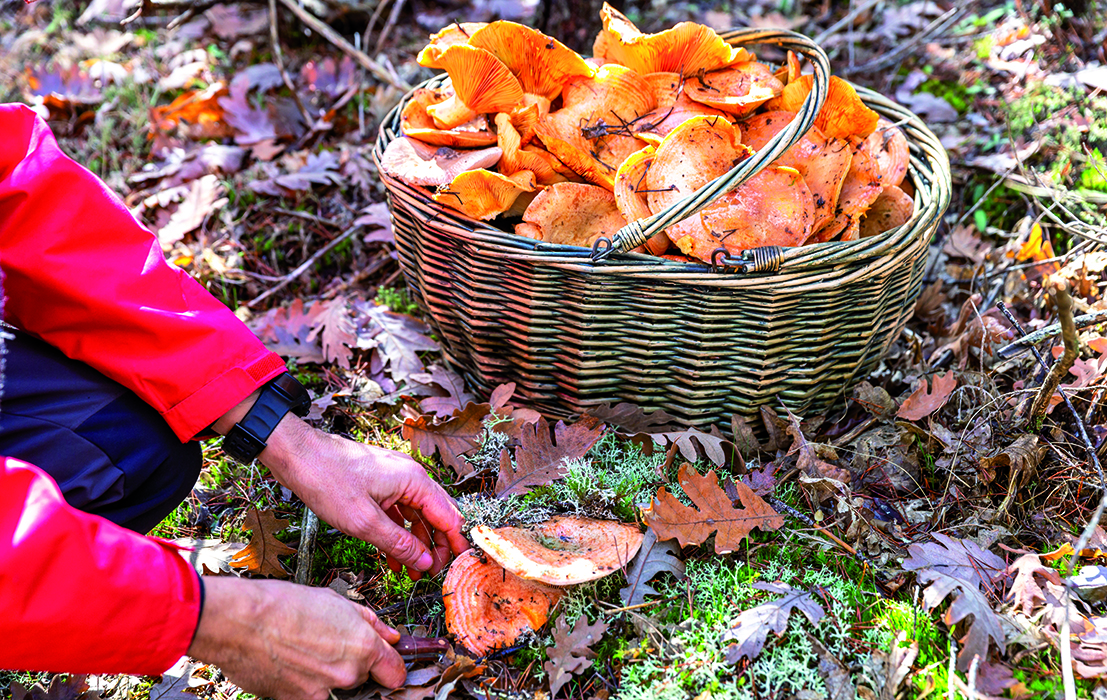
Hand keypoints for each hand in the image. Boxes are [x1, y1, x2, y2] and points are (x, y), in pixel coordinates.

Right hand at [188, 577, 403, 699]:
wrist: (239, 622)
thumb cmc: (282, 605)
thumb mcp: (335, 601)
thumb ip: (369, 621)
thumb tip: (390, 635)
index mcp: (362, 646)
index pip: (395, 672)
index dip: (391, 667)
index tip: (387, 665)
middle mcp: (346, 674)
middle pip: (362, 678)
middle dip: (352, 664)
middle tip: (329, 643)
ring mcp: (320, 693)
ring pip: (335, 688)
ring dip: (327, 675)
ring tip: (305, 650)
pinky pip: (310, 694)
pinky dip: (304, 683)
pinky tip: (290, 662)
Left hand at [214, 395, 467, 578]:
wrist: (295, 455)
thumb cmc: (326, 479)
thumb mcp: (363, 522)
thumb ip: (398, 543)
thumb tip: (426, 561)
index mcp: (414, 481)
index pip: (448, 517)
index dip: (455, 544)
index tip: (457, 568)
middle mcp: (409, 477)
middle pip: (436, 516)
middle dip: (436, 547)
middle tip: (432, 575)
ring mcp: (394, 480)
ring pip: (416, 517)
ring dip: (416, 544)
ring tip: (413, 573)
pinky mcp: (378, 484)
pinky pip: (397, 513)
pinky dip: (398, 534)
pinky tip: (393, 558)